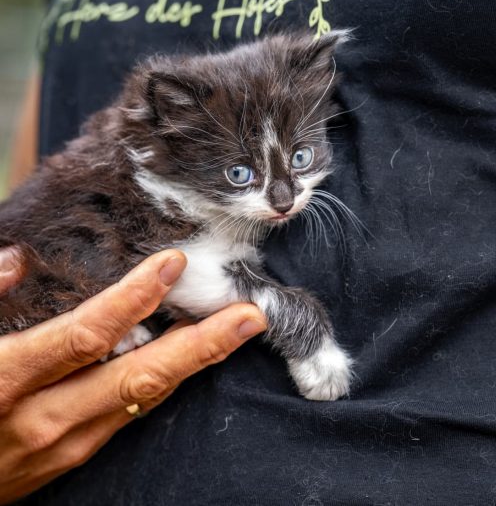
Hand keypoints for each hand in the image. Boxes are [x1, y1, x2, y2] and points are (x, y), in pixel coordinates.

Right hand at [0, 248, 265, 503]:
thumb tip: (17, 261)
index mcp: (5, 382)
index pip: (86, 335)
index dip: (133, 298)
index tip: (172, 263)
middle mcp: (46, 419)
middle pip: (139, 377)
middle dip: (201, 345)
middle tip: (249, 316)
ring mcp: (65, 445)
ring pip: (145, 398)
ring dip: (195, 363)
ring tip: (236, 330)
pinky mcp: (74, 456)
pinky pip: (131, 412)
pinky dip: (166, 381)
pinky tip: (191, 357)